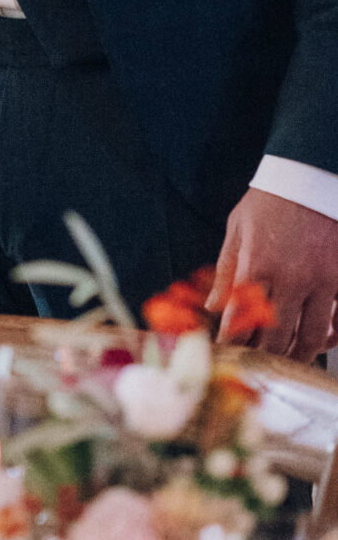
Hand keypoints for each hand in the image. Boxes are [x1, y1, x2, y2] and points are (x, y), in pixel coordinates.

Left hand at [208, 188, 337, 358]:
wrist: (310, 176)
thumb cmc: (271, 200)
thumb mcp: (238, 228)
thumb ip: (226, 270)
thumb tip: (214, 305)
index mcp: (258, 265)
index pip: (240, 319)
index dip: (232, 341)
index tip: (226, 351)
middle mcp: (291, 280)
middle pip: (276, 337)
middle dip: (262, 356)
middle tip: (255, 363)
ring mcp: (321, 283)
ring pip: (309, 337)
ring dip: (295, 355)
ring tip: (285, 360)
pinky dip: (328, 339)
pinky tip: (319, 342)